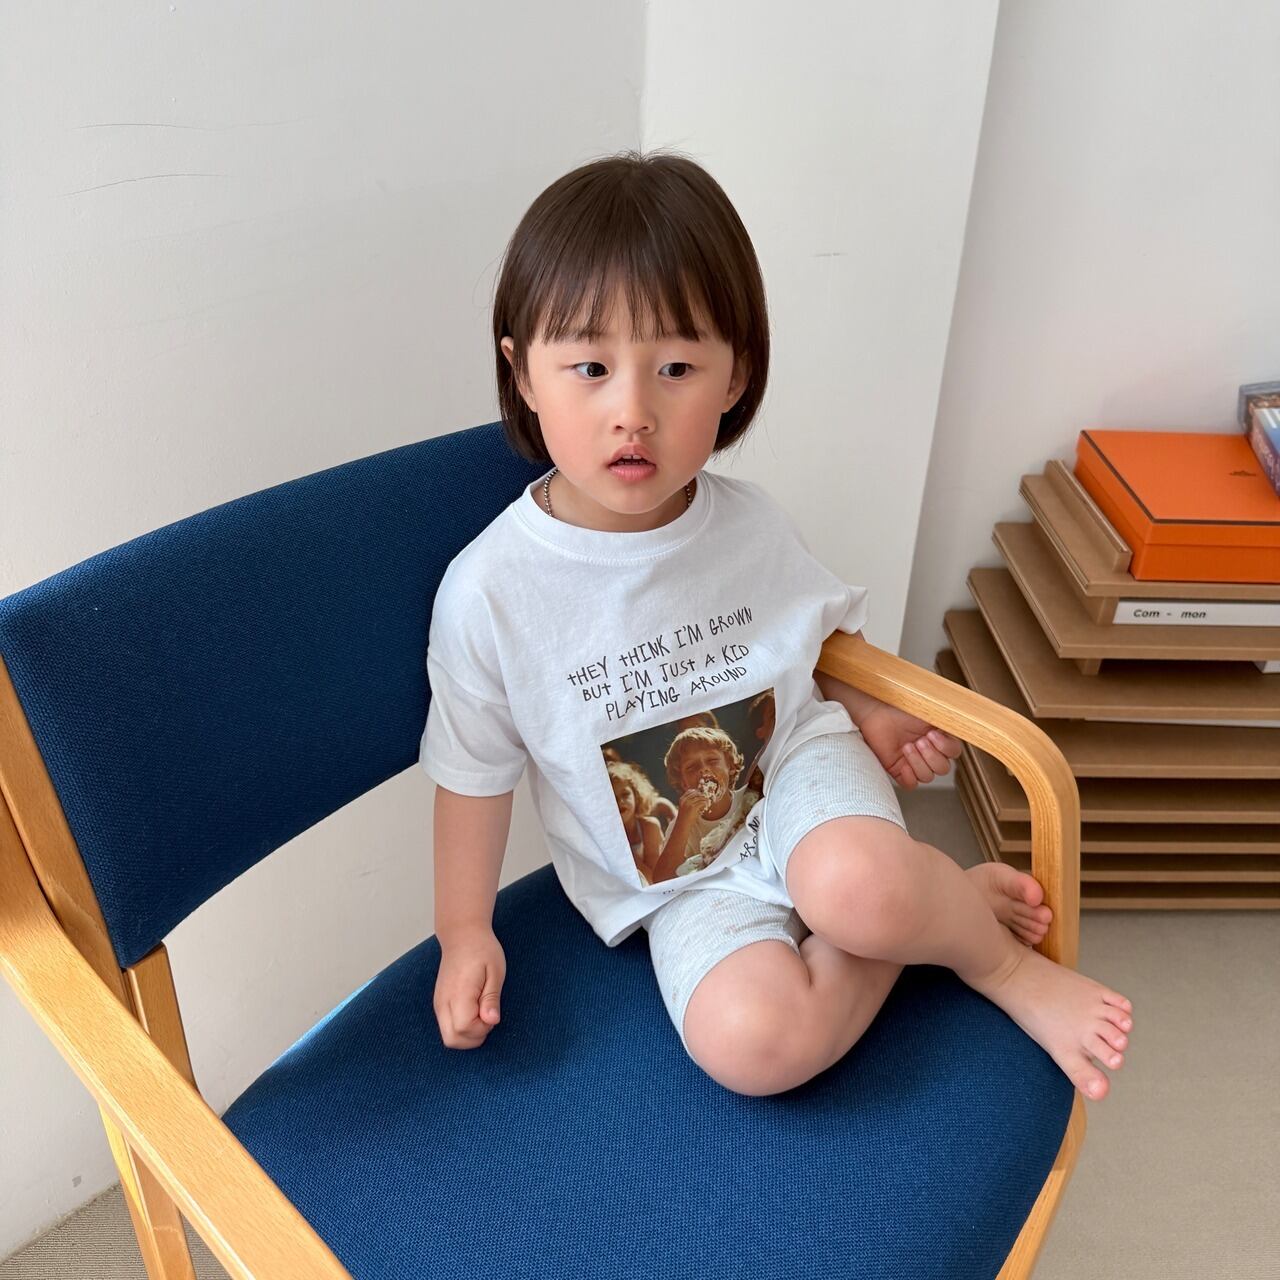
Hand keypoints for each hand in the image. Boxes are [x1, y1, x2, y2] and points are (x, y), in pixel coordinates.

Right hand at [434, 928, 505, 1048]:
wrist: (462, 935)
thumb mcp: (495, 971)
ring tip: (481, 1012)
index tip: (491, 1012)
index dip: (482, 1028)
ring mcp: (438, 1004)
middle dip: (474, 1038)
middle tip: (487, 1016)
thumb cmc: (482, 950)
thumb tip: (492, 1021)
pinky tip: (473, 1011)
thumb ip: (491, 999)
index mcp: (458, 993)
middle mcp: (443, 1002)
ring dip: (468, 1034)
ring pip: (448, 1038)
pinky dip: (461, 1028)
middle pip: (452, 1040)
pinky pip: (448, 1027)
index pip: (464, 1030)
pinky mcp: (439, 1003)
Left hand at [858, 704, 961, 788]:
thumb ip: (947, 719)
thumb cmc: (900, 707)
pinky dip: (910, 777)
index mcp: (939, 738)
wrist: (876, 710)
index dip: (946, 748)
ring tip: (907, 746)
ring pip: (928, 777)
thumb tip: (963, 721)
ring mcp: (913, 761)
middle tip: (918, 741)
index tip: (932, 734)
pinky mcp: (898, 769)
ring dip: (918, 762)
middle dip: (931, 756)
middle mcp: (928, 751)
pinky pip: (911, 784)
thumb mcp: (930, 710)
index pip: (954, 753)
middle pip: (943, 769)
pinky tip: (904, 764)